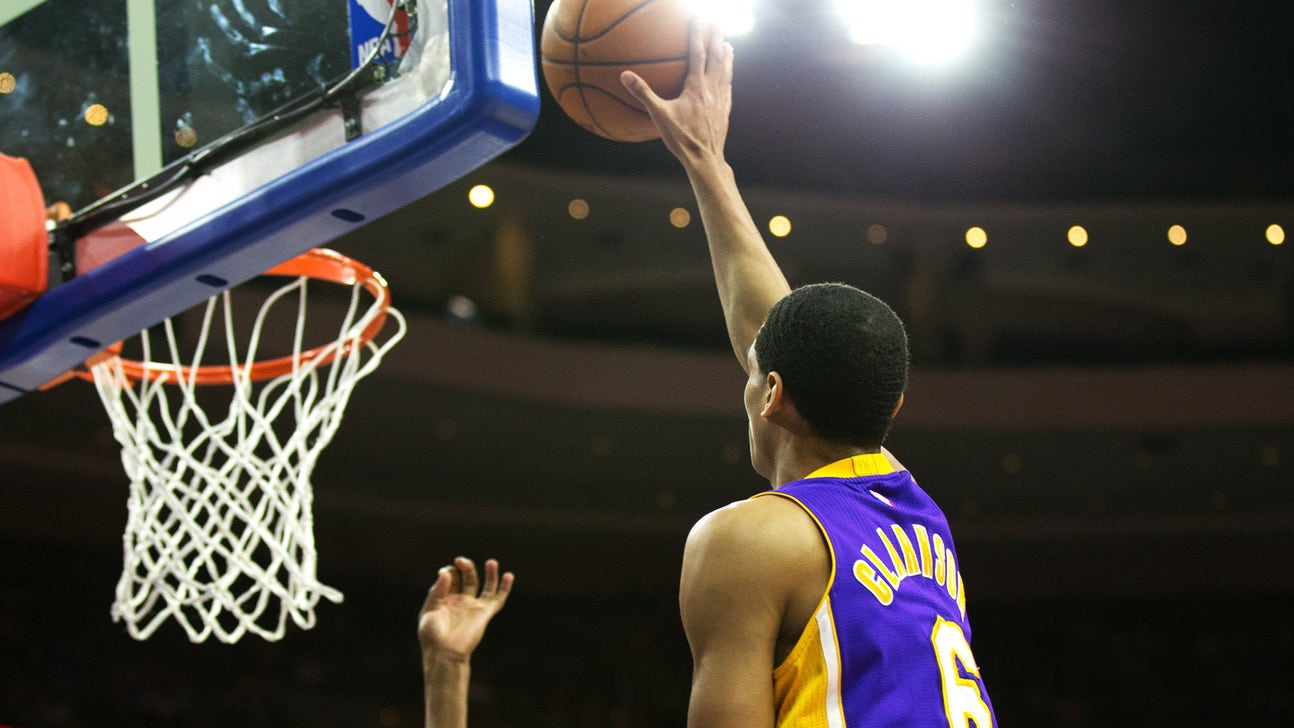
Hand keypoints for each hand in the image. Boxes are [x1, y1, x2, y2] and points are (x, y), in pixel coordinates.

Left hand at [418, 557, 513, 662]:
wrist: (444, 653)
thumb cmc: (432, 636)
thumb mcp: (429, 610)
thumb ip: (437, 591)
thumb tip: (446, 571)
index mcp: (446, 599)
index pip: (450, 577)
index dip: (448, 571)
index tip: (444, 574)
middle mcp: (461, 601)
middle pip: (468, 577)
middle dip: (465, 567)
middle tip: (460, 561)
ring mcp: (474, 606)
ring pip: (486, 586)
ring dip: (490, 573)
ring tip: (491, 562)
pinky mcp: (485, 614)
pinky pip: (498, 599)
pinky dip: (505, 588)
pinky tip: (508, 576)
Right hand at [621, 20, 733, 166]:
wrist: (705, 158)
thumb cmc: (681, 138)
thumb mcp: (659, 115)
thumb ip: (643, 93)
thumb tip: (625, 75)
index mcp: (696, 86)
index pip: (698, 52)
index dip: (697, 33)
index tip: (698, 18)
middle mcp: (712, 89)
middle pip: (717, 56)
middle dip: (717, 36)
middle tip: (717, 22)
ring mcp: (721, 99)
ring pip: (726, 70)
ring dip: (727, 54)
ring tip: (727, 43)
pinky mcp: (725, 110)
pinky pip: (728, 87)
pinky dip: (729, 75)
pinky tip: (728, 75)